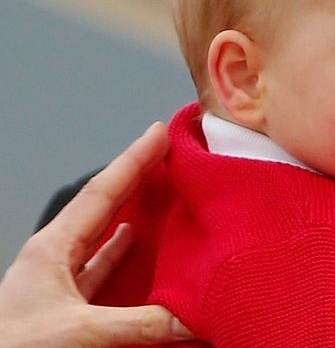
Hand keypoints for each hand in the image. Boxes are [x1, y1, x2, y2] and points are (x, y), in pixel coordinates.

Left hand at [0, 122, 194, 346]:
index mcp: (51, 250)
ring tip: (155, 193)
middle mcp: (53, 259)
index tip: (158, 133)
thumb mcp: (78, 332)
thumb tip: (191, 318)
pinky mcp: (64, 308)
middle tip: (163, 154)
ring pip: (99, 236)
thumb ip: (138, 322)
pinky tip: (133, 247)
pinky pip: (100, 269)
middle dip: (133, 179)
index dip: (133, 160)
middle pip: (101, 207)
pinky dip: (120, 253)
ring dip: (128, 212)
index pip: (101, 194)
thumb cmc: (13, 346)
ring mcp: (57, 283)